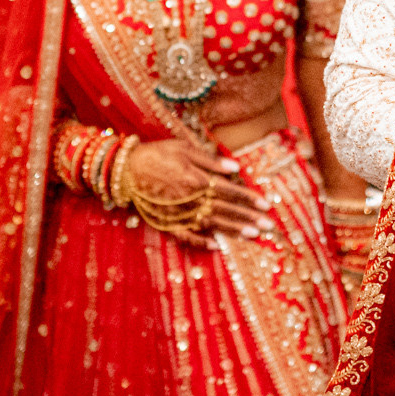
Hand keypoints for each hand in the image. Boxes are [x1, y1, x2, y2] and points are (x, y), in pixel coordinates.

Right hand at [123, 139, 273, 249]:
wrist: (125, 169)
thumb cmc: (157, 154)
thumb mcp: (184, 148)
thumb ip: (211, 160)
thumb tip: (236, 168)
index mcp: (196, 179)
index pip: (229, 190)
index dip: (248, 198)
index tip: (266, 204)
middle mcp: (190, 199)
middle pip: (225, 209)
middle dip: (248, 217)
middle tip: (269, 226)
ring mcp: (179, 213)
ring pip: (211, 224)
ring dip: (233, 230)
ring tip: (254, 235)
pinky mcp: (167, 222)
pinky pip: (186, 236)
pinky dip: (201, 243)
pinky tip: (218, 247)